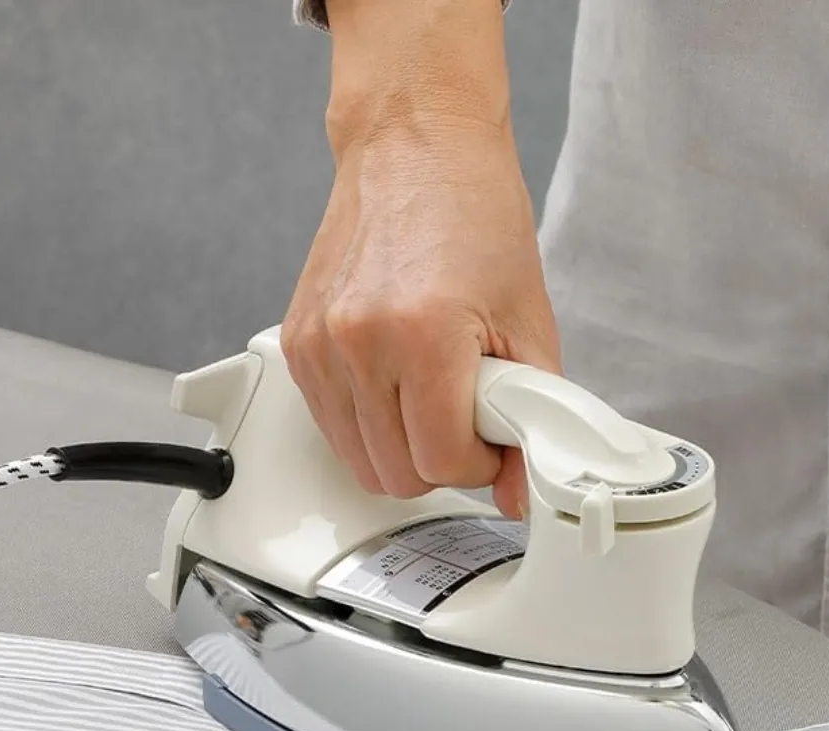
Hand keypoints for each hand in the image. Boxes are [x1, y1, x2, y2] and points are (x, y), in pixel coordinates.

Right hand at [280, 1, 559, 519]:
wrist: (417, 144)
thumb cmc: (476, 213)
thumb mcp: (529, 320)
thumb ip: (531, 413)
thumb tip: (517, 488)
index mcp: (420, 335)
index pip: (440, 462)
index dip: (477, 465)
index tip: (491, 439)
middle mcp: (357, 342)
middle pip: (396, 474)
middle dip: (441, 462)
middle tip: (467, 418)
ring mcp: (318, 345)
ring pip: (358, 462)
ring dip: (402, 450)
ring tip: (433, 397)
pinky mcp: (296, 344)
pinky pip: (331, 427)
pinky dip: (368, 426)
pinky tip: (398, 385)